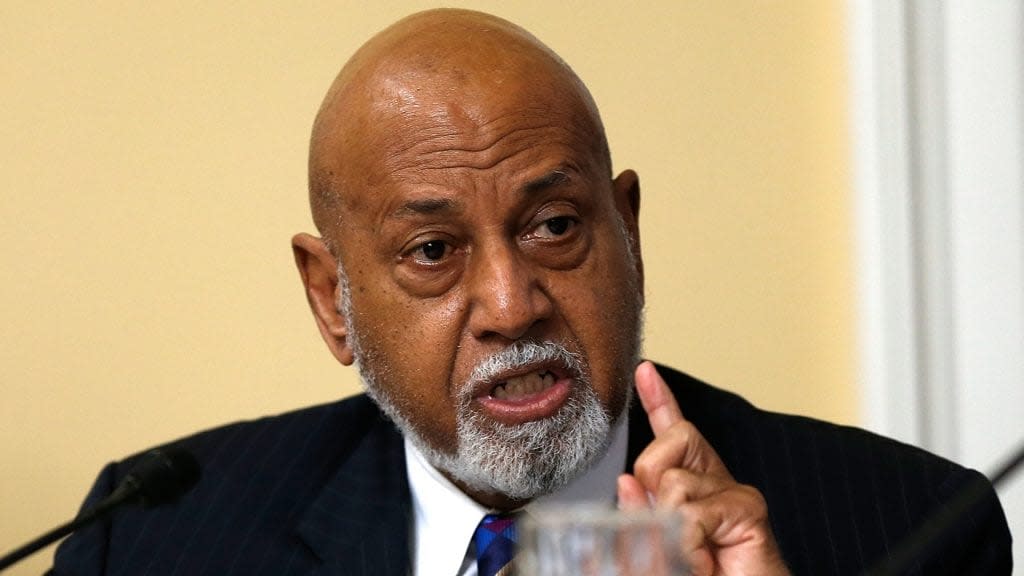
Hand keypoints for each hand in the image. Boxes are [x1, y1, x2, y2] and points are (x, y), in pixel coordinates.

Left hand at [617, 361, 789, 575]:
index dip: (658, 399)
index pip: (672, 433)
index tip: (644, 370)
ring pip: (673, 483)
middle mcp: (713, 481)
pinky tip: (703, 561)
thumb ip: (639, 517)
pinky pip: (694, 513)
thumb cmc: (705, 574)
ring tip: (691, 557)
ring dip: (670, 528)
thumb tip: (626, 482)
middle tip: (668, 532)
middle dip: (650, 487)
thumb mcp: (658, 545)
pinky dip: (689, 545)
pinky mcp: (748, 509)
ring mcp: (734, 492)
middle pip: (663, 447)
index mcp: (689, 486)